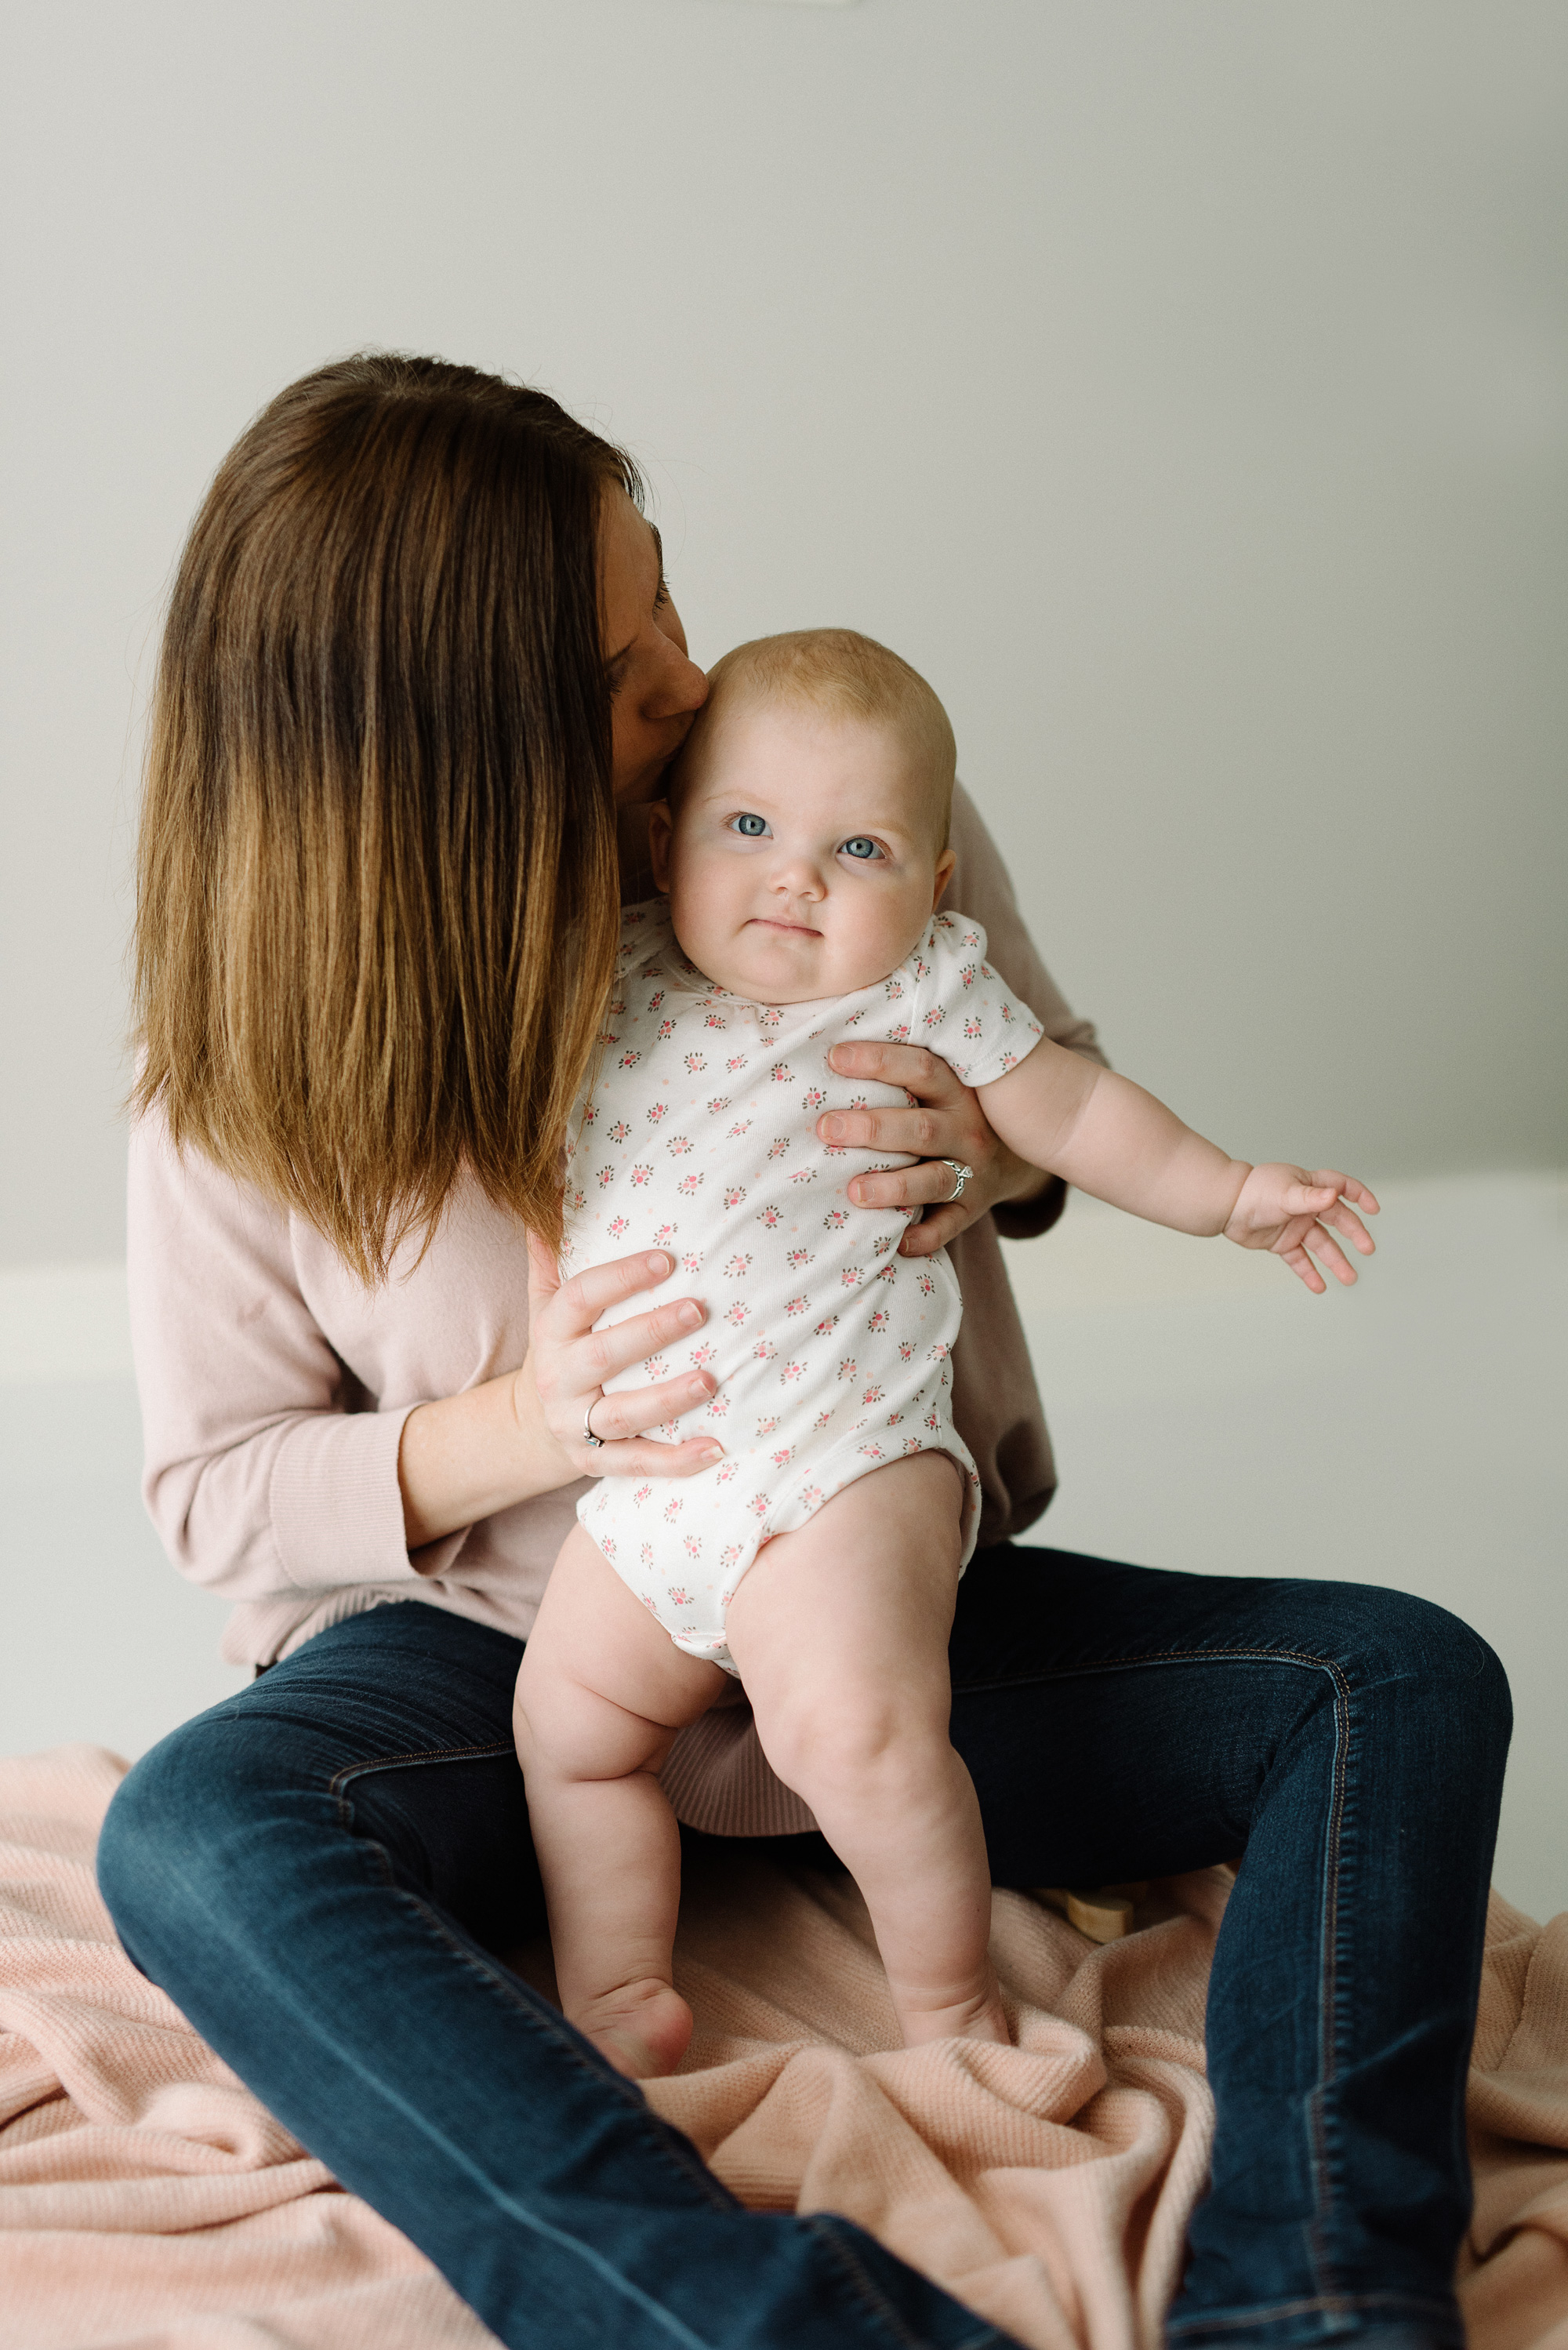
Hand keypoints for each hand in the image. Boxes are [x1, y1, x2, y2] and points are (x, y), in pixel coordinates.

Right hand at [522, 1233, 724, 1477]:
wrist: (532, 1425)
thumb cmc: (562, 1346)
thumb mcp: (546, 1299)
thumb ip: (552, 1249)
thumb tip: (553, 1180)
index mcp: (553, 1330)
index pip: (581, 1299)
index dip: (620, 1279)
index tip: (665, 1259)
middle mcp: (559, 1378)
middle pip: (603, 1356)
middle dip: (650, 1333)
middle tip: (699, 1310)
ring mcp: (576, 1424)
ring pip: (621, 1415)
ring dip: (667, 1399)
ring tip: (711, 1380)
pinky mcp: (597, 1463)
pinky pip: (638, 1464)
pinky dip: (676, 1461)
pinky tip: (716, 1448)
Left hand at [816, 1042, 1050, 1257]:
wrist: (1019, 1154)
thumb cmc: (954, 1111)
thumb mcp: (945, 1083)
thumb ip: (904, 1068)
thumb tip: (831, 1039)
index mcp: (956, 1090)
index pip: (922, 1069)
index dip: (880, 1061)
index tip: (835, 1058)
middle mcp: (966, 1130)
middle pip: (920, 1128)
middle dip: (872, 1128)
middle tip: (826, 1128)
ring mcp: (972, 1173)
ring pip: (933, 1180)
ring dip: (894, 1186)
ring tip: (855, 1191)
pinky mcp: (971, 1209)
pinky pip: (948, 1228)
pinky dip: (923, 1238)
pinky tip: (896, 1243)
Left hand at [1223, 1166, 1379, 1293]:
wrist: (1225, 1208)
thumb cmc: (1253, 1192)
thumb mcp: (1285, 1193)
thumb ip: (1310, 1197)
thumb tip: (1335, 1195)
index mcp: (1309, 1186)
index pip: (1341, 1187)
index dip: (1359, 1195)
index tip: (1373, 1209)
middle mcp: (1306, 1206)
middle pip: (1338, 1220)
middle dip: (1354, 1234)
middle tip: (1368, 1249)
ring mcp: (1296, 1226)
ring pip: (1322, 1245)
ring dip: (1336, 1261)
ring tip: (1350, 1278)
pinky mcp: (1283, 1243)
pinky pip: (1300, 1260)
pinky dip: (1309, 1273)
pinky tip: (1320, 1286)